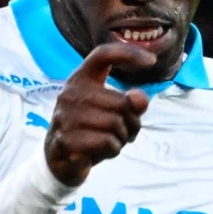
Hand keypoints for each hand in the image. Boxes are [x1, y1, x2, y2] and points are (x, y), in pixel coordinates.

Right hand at [44, 41, 152, 185]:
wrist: (61, 159)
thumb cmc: (91, 131)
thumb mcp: (115, 114)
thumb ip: (132, 104)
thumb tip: (139, 98)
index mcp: (81, 79)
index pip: (103, 55)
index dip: (128, 54)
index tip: (151, 62)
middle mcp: (70, 92)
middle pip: (122, 102)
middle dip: (131, 123)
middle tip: (122, 133)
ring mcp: (64, 116)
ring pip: (115, 124)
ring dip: (121, 139)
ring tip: (109, 142)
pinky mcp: (65, 139)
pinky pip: (106, 142)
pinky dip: (112, 150)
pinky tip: (101, 152)